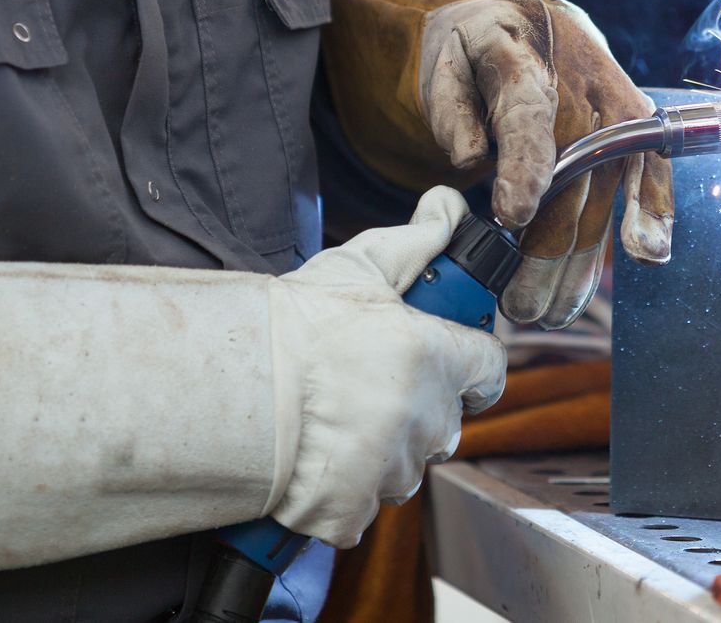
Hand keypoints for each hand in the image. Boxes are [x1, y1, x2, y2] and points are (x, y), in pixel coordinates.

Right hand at [268, 185, 506, 546]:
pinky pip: (362, 504)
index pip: (489, 367)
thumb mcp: (355, 267)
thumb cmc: (293, 325)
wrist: (232, 386)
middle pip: (444, 422)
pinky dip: (342, 490)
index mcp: (436, 359)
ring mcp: (391, 471)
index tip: (446, 361)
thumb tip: (449, 209)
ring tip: (332, 422)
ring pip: (404, 466)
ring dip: (381, 451)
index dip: (470, 363)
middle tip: (365, 386)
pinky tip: (313, 458)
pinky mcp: (352, 511)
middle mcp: (425, 420)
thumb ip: (416, 240)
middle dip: (416, 408)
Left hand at [419, 0, 673, 328]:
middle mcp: (579, 84)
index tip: (511, 217)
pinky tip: (647, 254)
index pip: (528, 119)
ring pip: (603, 194)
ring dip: (581, 262)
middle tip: (520, 307)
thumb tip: (470, 161)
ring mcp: (615, 104)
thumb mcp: (444, 64)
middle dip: (545, 253)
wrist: (520, 15)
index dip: (525, 169)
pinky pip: (651, 171)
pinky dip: (653, 212)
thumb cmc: (473, 49)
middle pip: (571, 179)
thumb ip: (452, 111)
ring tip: (554, 311)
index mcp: (521, 58)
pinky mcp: (636, 123)